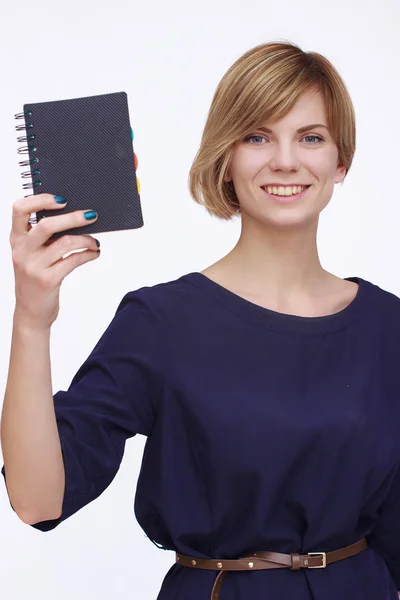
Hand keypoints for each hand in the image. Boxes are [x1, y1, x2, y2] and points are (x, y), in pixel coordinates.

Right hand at [10, 193, 99, 329]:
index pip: (20, 209)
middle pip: (46, 224)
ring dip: (86, 239)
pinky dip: (88, 254)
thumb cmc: (35, 279)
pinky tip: (94, 253)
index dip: (41, 200)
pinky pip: (73, 261)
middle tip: (91, 216)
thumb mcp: (32, 256)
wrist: (31, 312)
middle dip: (73, 218)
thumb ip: (44, 238)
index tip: (62, 199)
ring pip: (64, 243)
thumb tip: (75, 218)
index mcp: (17, 239)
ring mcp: (34, 266)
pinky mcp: (48, 280)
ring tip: (95, 242)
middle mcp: (22, 251)